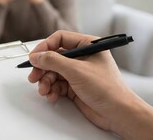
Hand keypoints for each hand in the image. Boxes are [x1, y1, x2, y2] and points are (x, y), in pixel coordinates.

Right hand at [27, 31, 152, 138]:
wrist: (118, 113)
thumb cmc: (108, 89)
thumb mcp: (76, 71)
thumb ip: (53, 61)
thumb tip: (37, 56)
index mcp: (88, 45)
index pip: (60, 39)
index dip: (45, 47)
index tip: (33, 57)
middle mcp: (83, 57)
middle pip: (54, 57)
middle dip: (43, 68)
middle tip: (34, 76)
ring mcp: (79, 72)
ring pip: (53, 72)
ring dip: (46, 81)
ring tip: (45, 90)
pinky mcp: (76, 86)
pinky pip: (57, 84)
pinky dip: (52, 90)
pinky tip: (52, 95)